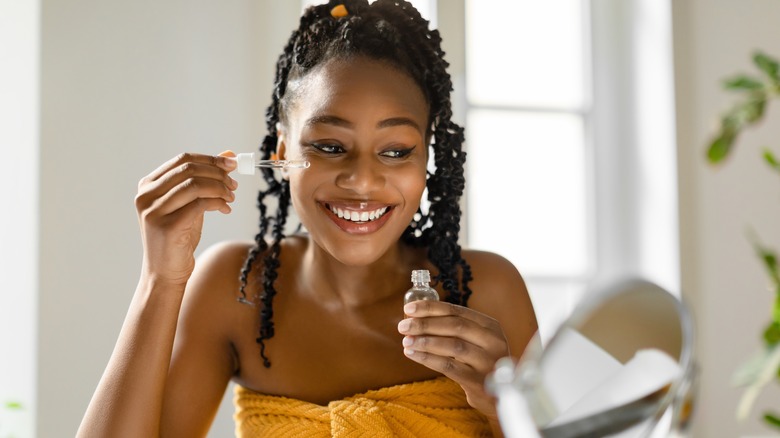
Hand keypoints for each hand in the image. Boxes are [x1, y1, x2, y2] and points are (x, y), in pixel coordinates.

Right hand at [135, 151, 236, 286]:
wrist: (165, 272)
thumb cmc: (178, 237)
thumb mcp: (191, 203)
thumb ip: (204, 180)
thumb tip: (228, 154)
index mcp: (148, 185)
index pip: (182, 160)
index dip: (210, 159)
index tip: (232, 164)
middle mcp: (146, 196)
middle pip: (189, 170)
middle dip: (217, 174)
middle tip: (234, 184)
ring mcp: (153, 211)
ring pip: (194, 185)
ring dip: (219, 188)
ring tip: (231, 197)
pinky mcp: (167, 226)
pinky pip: (199, 205)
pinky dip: (217, 203)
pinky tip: (226, 209)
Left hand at [397, 300, 509, 417]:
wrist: (496, 396)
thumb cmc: (477, 362)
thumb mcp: (474, 341)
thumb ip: (452, 328)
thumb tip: (415, 316)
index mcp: (490, 326)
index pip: (457, 311)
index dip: (431, 308)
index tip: (409, 309)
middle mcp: (493, 341)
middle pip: (455, 326)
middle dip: (425, 324)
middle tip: (403, 326)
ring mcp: (488, 362)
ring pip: (453, 346)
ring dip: (425, 342)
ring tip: (406, 341)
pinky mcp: (479, 381)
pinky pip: (449, 367)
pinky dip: (428, 359)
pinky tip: (413, 354)